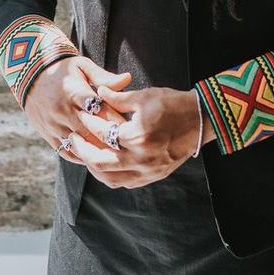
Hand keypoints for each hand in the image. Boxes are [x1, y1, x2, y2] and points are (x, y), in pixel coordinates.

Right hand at [23, 55, 132, 165]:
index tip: (135, 127)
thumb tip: (127, 79)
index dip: (117, 120)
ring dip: (100, 152)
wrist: (30, 74)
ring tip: (120, 157)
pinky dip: (84, 158)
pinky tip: (99, 159)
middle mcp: (62, 110)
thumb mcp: (83, 66)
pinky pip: (68, 152)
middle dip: (112, 139)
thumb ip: (104, 77)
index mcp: (73, 91)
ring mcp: (54, 125)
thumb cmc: (63, 69)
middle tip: (133, 146)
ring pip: (81, 146)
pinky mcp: (48, 135)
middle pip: (92, 131)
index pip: (100, 110)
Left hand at [68, 85, 214, 187]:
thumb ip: (118, 97)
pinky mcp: (154, 176)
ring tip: (85, 154)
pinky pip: (126, 183)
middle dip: (82, 152)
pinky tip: (105, 164)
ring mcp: (148, 171)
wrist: (201, 120)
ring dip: (94, 168)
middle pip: (100, 163)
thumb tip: (99, 92)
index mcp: (137, 136)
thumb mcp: (144, 96)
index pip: (103, 133)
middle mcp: (141, 158)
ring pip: (111, 179)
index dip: (87, 123)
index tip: (79, 115)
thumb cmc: (173, 104)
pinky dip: (112, 176)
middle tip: (72, 141)